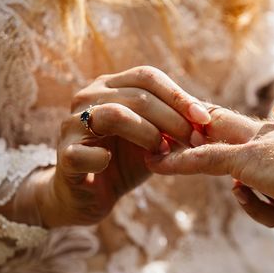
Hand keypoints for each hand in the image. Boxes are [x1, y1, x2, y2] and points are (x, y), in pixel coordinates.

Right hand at [30, 66, 210, 226]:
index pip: (147, 77)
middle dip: (172, 119)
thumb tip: (209, 117)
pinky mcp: (64, 155)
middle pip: (137, 95)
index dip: (179, 96)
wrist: (86, 195)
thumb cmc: (124, 161)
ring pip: (114, 115)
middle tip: (194, 141)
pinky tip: (113, 165)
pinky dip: (103, 159)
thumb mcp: (153, 139)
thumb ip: (173, 125)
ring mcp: (72, 125)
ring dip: (147, 133)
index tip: (204, 119)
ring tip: (163, 152)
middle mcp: (88, 97)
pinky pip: (84, 152)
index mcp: (110, 87)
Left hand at [147, 109, 273, 226]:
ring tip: (163, 155)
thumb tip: (252, 191)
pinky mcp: (251, 161)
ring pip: (213, 144)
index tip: (209, 122)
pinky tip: (156, 164)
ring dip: (185, 150)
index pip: (253, 129)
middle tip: (173, 124)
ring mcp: (261, 146)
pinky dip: (179, 163)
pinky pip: (205, 160)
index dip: (230, 126)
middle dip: (199, 124)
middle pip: (227, 124)